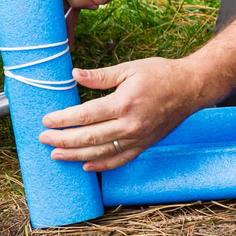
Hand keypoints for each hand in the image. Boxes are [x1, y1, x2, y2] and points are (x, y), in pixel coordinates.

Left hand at [38, 56, 211, 169]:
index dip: (63, 120)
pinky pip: (120, 160)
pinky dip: (102, 166)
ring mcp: (137, 138)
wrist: (190, 88)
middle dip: (63, 140)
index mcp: (123, 103)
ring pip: (101, 153)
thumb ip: (100, 76)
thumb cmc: (160, 74)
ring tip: (56, 155)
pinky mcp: (144, 145)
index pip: (85, 115)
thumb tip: (75, 74)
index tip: (47, 121)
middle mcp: (129, 125)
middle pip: (89, 137)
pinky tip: (86, 166)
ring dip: (76, 156)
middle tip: (44, 139)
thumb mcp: (129, 68)